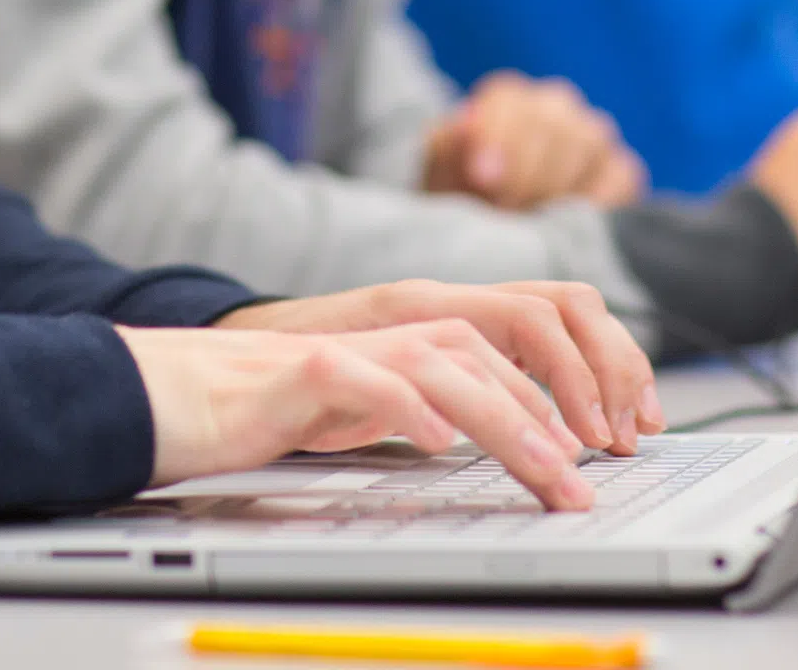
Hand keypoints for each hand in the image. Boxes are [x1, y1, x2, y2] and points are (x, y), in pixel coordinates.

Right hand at [122, 282, 661, 510]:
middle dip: (562, 404)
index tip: (613, 437)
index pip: (524, 326)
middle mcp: (396, 324)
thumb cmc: (278, 404)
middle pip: (503, 341)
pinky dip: (410, 409)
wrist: (185, 393)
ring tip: (548, 470)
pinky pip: (369, 380)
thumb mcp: (378, 404)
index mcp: (421, 330)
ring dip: (511, 418)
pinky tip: (437, 443)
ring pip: (452, 361)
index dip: (581, 371)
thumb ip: (439, 404)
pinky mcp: (307, 372)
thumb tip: (519, 439)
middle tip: (591, 473)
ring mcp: (355, 343)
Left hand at [422, 73, 646, 210]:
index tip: (482, 182)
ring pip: (589, 142)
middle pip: (553, 121)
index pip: (511, 102)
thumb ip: (448, 152)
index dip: (498, 140)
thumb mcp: (441, 183)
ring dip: (557, 189)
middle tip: (504, 215)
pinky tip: (570, 228)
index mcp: (506, 100)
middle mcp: (554, 106)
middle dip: (526, 173)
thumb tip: (466, 123)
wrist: (493, 237)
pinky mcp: (621, 170)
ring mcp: (593, 136)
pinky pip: (621, 175)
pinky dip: (599, 203)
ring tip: (531, 226)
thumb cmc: (463, 205)